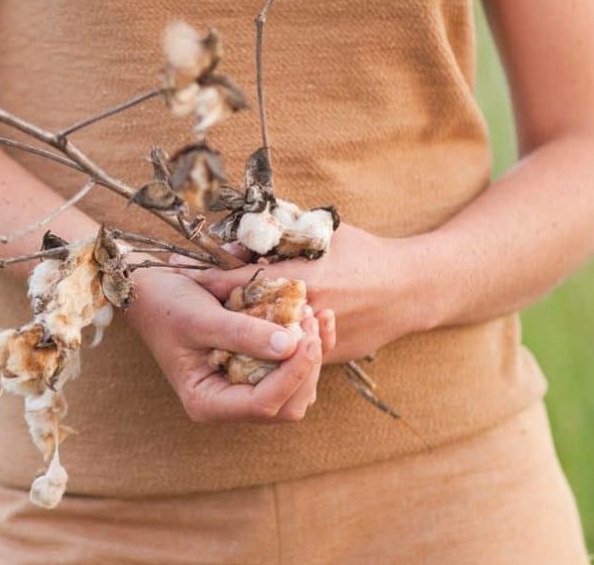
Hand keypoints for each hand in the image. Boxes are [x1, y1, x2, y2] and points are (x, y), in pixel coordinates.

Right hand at [125, 263, 327, 423]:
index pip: (263, 404)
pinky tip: (315, 316)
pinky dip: (308, 345)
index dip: (292, 375)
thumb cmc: (165, 305)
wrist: (149, 290)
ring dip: (311, 355)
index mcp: (208, 402)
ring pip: (297, 390)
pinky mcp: (255, 368)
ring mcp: (244, 387)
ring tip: (313, 314)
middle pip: (288, 404)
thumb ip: (242, 333)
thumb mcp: (200, 318)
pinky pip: (292, 368)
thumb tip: (290, 345)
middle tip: (311, 320)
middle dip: (307, 366)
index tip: (306, 336)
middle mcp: (229, 402)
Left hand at [190, 225, 431, 362]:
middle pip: (247, 317)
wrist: (411, 290)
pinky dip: (268, 347)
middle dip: (218, 310)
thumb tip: (233, 242)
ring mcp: (317, 340)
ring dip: (241, 332)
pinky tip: (249, 336)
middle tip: (190, 301)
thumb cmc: (365, 253)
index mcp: (303, 278)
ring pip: (265, 343)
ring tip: (215, 321)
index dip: (209, 278)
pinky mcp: (327, 359)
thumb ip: (279, 237)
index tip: (182, 274)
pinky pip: (287, 356)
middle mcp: (306, 313)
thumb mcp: (322, 233)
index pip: (242, 281)